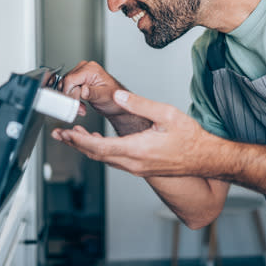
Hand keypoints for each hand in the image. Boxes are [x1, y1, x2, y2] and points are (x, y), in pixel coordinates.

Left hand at [51, 90, 216, 177]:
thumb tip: (117, 96)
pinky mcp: (140, 168)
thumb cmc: (190, 137)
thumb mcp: (167, 114)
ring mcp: (137, 168)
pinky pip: (114, 161)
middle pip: (97, 156)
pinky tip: (97, 143)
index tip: (66, 132)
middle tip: (60, 135)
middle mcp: (134, 163)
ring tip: (72, 138)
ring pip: (104, 159)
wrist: (205, 158)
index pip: (100, 147)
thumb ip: (140, 104)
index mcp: (138, 149)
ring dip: (86, 148)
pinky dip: (100, 152)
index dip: (80, 140)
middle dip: (76, 144)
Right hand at [59, 61, 127, 118]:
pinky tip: (80, 104)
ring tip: (81, 107)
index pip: (70, 79)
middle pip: (65, 82)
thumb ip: (93, 93)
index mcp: (91, 69)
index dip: (69, 93)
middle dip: (70, 98)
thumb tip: (83, 90)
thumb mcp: (105, 97)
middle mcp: (85, 68)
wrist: (117, 104)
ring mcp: (81, 73)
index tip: (75, 104)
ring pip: (64, 86)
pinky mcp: (78, 80)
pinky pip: (67, 88)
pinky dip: (71, 98)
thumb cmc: (114, 100)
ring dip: (71, 99)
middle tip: (80, 108)